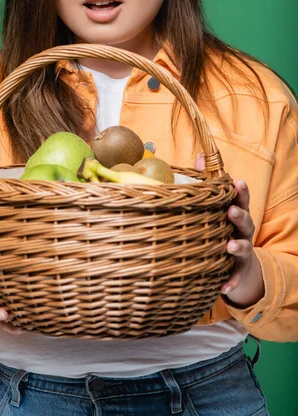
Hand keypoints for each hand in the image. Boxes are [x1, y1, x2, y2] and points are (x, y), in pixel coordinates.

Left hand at [195, 155, 264, 308]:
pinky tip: (223, 287)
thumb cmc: (222, 229)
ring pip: (242, 247)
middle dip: (240, 215)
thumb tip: (198, 157)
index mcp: (235, 214)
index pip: (240, 199)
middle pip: (245, 221)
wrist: (239, 267)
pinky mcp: (237, 272)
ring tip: (230, 246)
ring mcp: (242, 252)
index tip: (238, 182)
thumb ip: (209, 184)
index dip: (240, 191)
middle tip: (231, 211)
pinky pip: (234, 277)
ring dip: (237, 246)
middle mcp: (242, 231)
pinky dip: (230, 282)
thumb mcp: (218, 208)